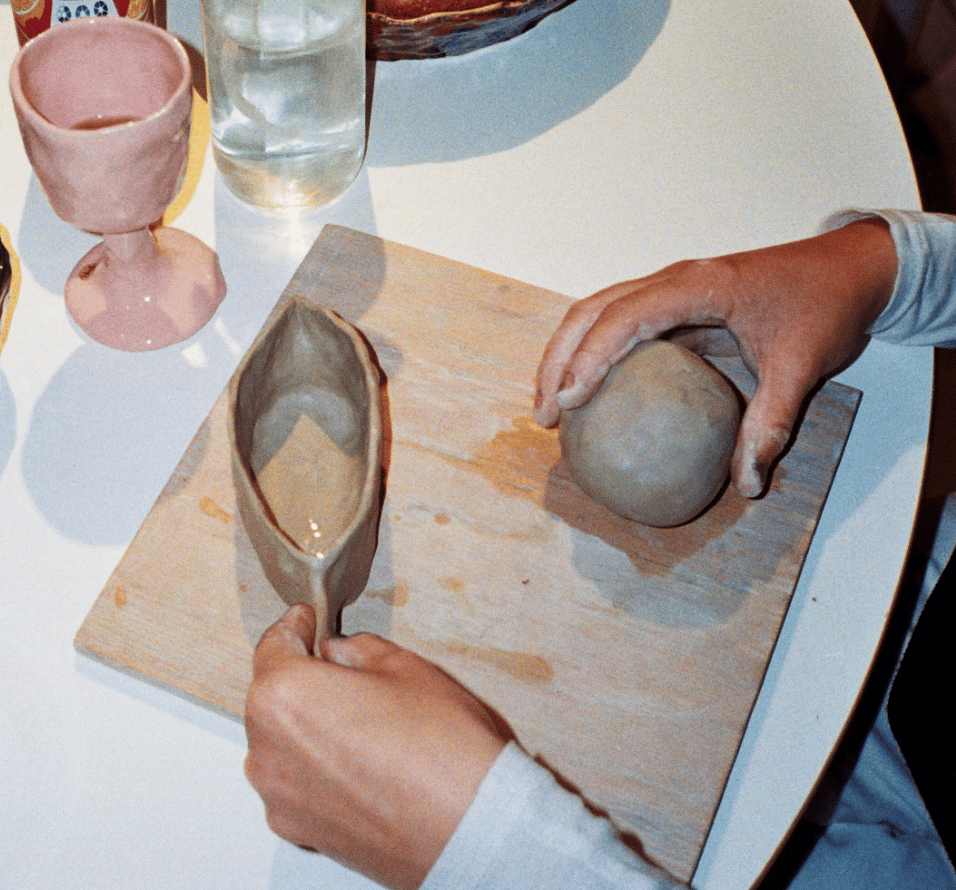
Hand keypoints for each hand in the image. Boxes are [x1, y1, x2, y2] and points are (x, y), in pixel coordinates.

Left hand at [244, 604, 508, 889]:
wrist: (471, 827)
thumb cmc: (443, 747)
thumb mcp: (406, 667)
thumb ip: (359, 651)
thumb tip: (338, 653)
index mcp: (286, 697)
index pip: (273, 648)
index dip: (293, 627)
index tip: (304, 619)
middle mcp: (269, 750)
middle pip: (272, 699)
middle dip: (303, 680)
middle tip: (343, 671)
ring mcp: (281, 798)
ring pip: (282, 744)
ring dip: (307, 726)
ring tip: (359, 721)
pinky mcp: (301, 832)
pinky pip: (296, 784)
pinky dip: (317, 767)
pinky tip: (361, 760)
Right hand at [534, 218, 897, 496]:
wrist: (850, 267)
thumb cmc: (827, 305)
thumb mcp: (802, 368)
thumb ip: (771, 425)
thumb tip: (747, 485)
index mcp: (698, 285)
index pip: (624, 317)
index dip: (588, 357)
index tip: (568, 401)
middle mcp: (674, 280)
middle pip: (592, 310)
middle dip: (558, 359)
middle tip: (545, 415)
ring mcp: (671, 288)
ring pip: (597, 312)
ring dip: (567, 355)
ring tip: (551, 407)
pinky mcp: (675, 303)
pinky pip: (621, 325)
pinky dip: (595, 355)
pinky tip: (591, 394)